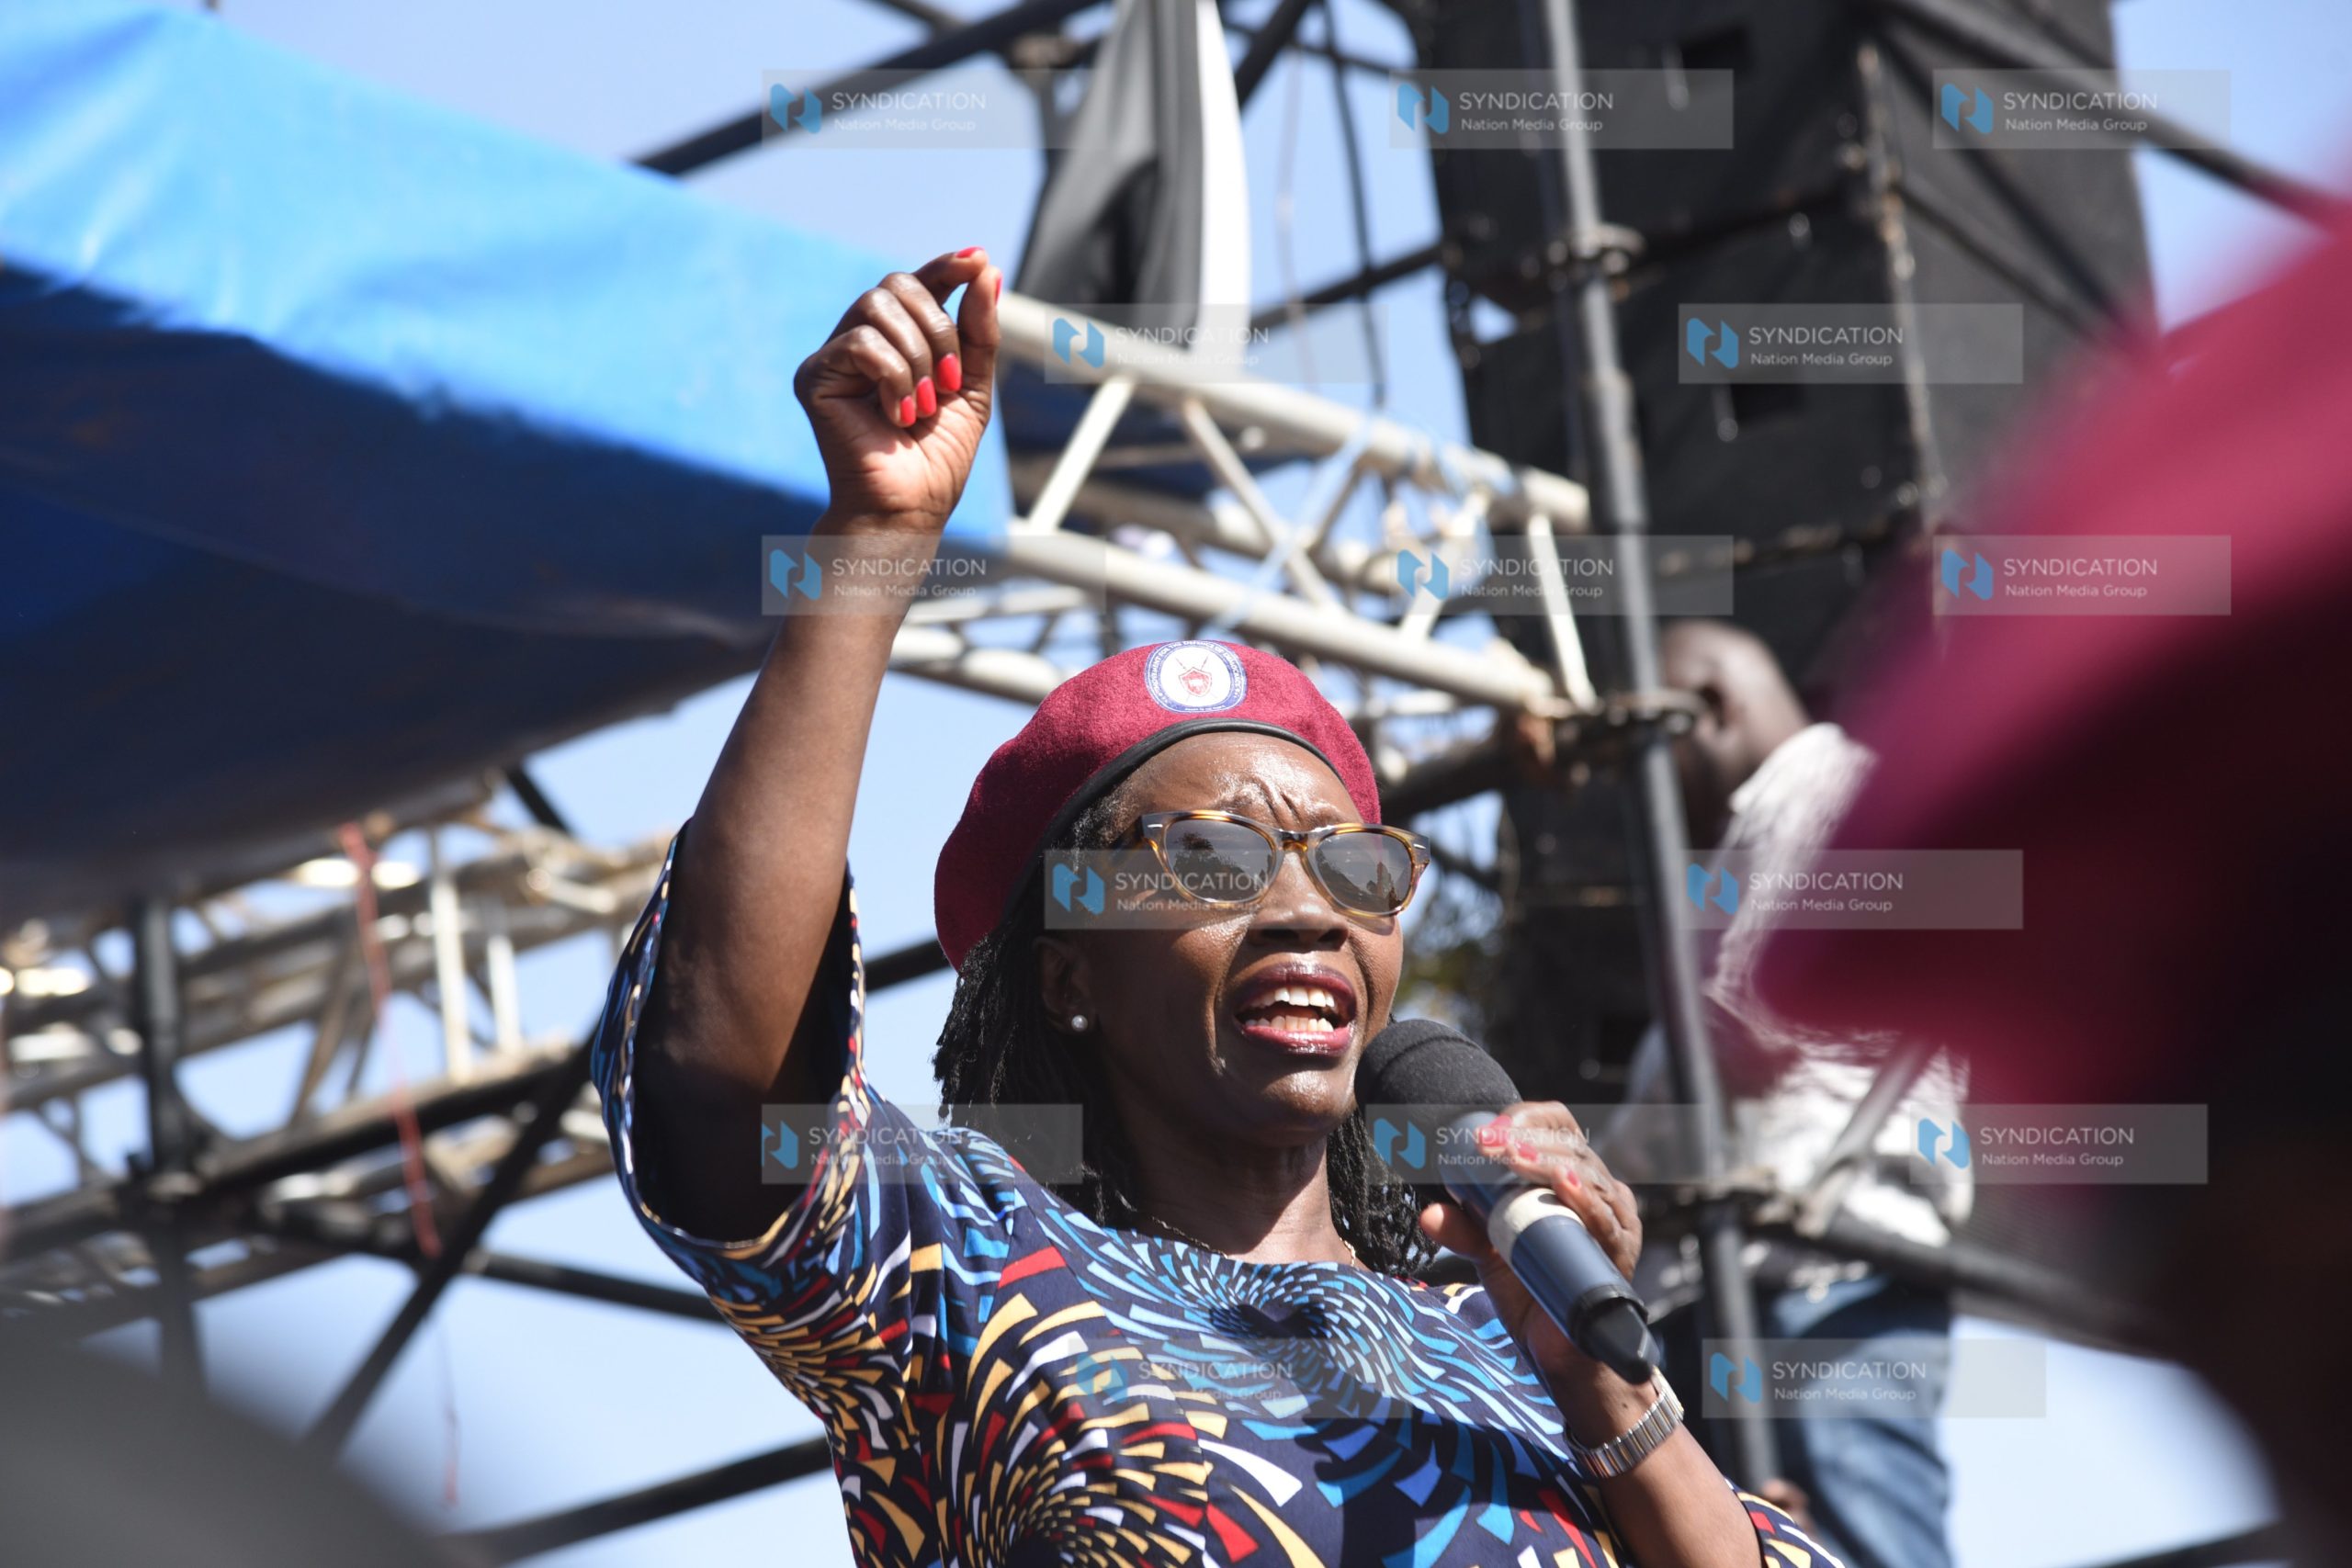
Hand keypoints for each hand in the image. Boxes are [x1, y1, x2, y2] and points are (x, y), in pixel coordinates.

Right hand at [794, 249, 1001, 533]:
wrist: (910, 509)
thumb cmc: (937, 457)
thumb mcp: (973, 386)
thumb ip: (979, 331)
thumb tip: (986, 267)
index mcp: (898, 339)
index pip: (918, 284)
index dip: (945, 266)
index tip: (977, 259)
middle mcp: (861, 340)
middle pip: (896, 284)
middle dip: (937, 328)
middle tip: (951, 381)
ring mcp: (834, 357)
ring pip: (876, 306)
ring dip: (917, 356)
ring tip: (925, 406)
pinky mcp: (813, 377)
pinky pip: (860, 342)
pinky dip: (893, 376)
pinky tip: (898, 414)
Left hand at [1416, 1101, 1642, 1388]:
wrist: (1557, 1353)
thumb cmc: (1531, 1292)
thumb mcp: (1489, 1253)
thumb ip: (1463, 1229)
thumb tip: (1429, 1212)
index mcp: (1572, 1179)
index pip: (1559, 1127)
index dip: (1527, 1118)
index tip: (1486, 1129)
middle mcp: (1600, 1192)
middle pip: (1569, 1146)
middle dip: (1524, 1140)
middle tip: (1484, 1144)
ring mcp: (1615, 1222)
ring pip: (1586, 1175)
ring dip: (1544, 1162)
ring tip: (1511, 1157)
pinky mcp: (1620, 1254)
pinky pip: (1605, 1220)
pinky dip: (1584, 1200)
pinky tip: (1562, 1185)